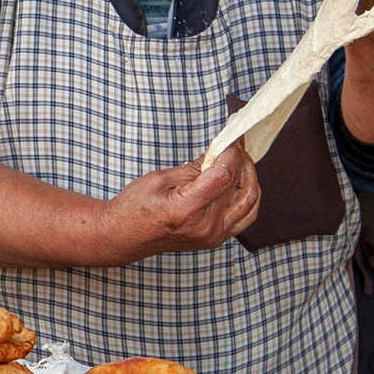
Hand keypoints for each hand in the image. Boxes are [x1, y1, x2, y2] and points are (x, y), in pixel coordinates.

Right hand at [104, 142, 260, 261]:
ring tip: (239, 159)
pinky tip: (241, 180)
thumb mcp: (160, 179)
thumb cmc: (134, 208)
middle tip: (236, 142)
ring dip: (248, 176)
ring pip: (249, 201)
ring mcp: (213, 236)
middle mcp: (205, 226)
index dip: (232, 152)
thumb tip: (218, 152)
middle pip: (238, 185)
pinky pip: (245, 215)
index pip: (223, 175)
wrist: (124, 237)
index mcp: (187, 210)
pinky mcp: (216, 238)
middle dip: (240, 159)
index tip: (234, 135)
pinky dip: (247, 195)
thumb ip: (194, 168)